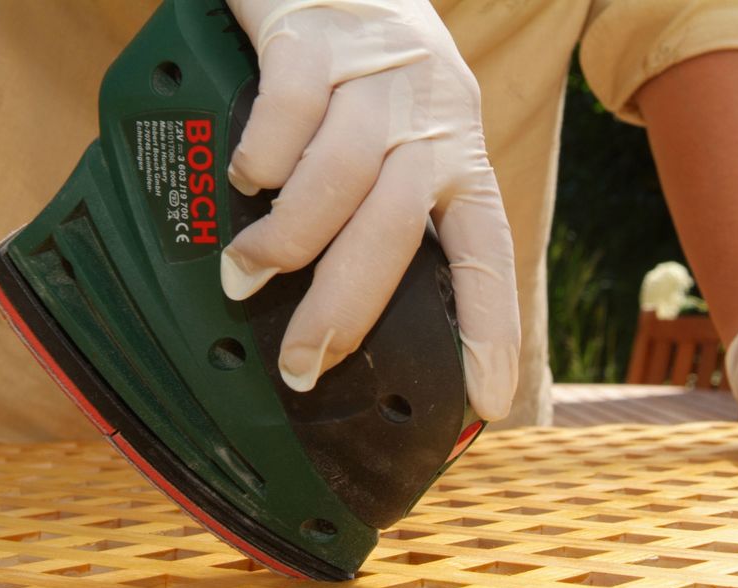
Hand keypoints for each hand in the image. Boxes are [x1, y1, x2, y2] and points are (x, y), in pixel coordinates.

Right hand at [222, 0, 519, 419]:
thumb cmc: (372, 70)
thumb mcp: (406, 135)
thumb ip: (388, 207)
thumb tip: (350, 299)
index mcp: (459, 155)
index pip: (488, 251)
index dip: (492, 326)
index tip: (488, 398)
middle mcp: (428, 119)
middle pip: (393, 231)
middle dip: (344, 311)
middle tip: (302, 366)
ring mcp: (375, 79)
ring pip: (336, 180)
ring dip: (285, 242)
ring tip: (247, 275)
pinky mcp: (316, 40)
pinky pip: (287, 117)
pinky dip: (260, 160)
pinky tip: (246, 179)